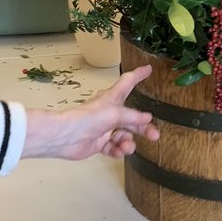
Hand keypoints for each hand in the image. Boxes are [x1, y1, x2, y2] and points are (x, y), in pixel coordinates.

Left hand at [21, 65, 159, 160]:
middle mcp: (110, 112)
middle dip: (143, 128)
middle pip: (132, 119)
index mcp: (112, 99)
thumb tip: (147, 118)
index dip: (138, 75)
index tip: (149, 69)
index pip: (128, 82)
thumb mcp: (114, 113)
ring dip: (128, 142)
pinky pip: (113, 148)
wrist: (66, 136)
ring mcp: (104, 129)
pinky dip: (117, 151)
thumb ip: (132, 116)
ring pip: (124, 136)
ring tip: (126, 147)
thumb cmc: (89, 118)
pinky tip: (118, 152)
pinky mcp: (99, 143)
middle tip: (155, 136)